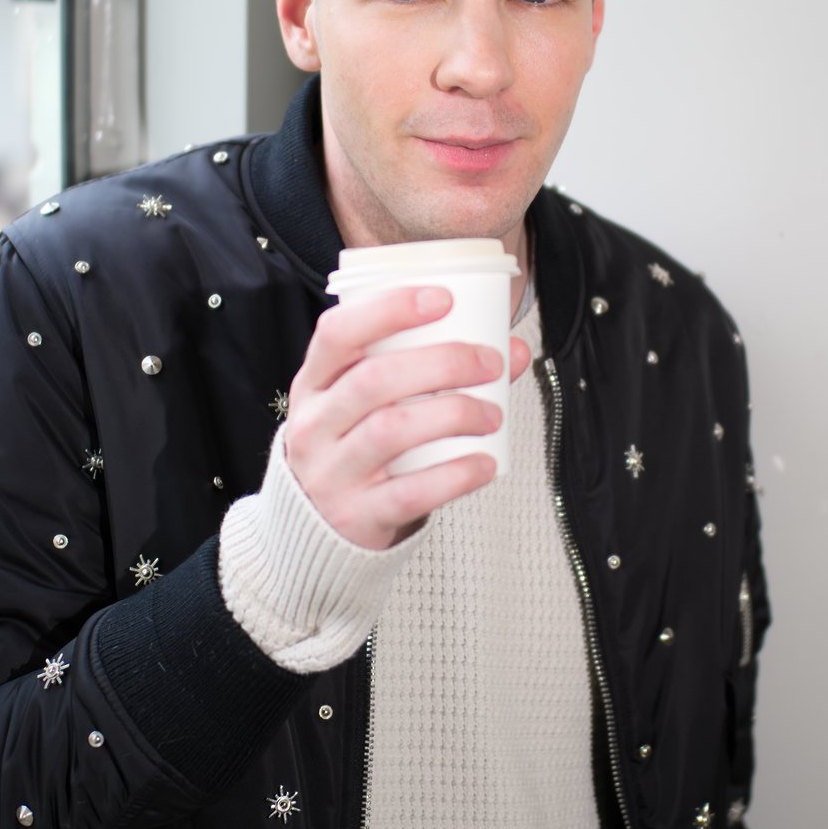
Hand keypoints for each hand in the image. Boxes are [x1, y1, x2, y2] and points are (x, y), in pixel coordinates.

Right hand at [284, 287, 531, 550]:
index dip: (388, 309)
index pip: (337, 331)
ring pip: (390, 431)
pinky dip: (455, 474)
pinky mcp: (356, 515)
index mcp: (315, 383)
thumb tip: (513, 351)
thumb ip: (434, 372)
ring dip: (454, 414)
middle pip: (374, 380)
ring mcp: (331, 473)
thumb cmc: (358, 447)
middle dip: (442, 363)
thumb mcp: (374, 404)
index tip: (443, 299)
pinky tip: (486, 463)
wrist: (321, 529)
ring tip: (493, 415)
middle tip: (490, 363)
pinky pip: (409, 492)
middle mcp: (314, 424)